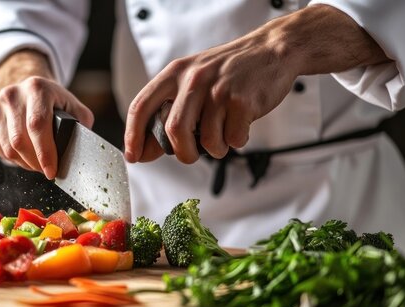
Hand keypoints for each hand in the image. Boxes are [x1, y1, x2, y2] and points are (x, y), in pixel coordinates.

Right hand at [0, 50, 93, 178]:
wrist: (28, 91)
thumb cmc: (54, 104)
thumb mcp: (73, 107)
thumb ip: (81, 123)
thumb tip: (81, 145)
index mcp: (37, 88)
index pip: (38, 125)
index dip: (44, 152)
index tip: (51, 171)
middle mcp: (13, 94)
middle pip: (20, 141)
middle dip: (36, 163)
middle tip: (47, 170)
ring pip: (9, 149)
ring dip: (26, 164)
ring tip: (38, 163)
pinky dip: (14, 160)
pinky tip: (25, 155)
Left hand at [124, 4, 388, 163]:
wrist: (271, 50)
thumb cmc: (228, 71)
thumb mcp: (192, 80)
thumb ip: (169, 110)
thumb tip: (145, 151)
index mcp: (175, 73)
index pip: (140, 107)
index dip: (133, 136)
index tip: (133, 157)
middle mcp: (193, 79)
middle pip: (174, 131)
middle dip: (182, 153)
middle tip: (190, 156)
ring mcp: (218, 90)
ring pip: (207, 141)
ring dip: (216, 149)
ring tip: (224, 135)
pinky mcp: (242, 101)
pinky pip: (233, 139)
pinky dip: (236, 141)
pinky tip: (240, 125)